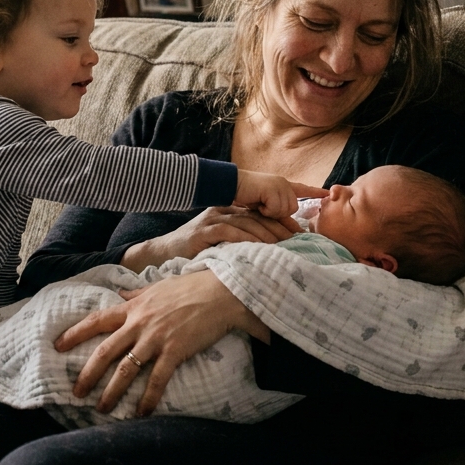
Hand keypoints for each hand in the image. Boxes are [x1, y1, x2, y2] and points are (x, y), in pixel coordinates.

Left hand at [54, 270, 268, 416]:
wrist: (221, 292)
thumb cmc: (191, 287)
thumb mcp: (158, 287)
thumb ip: (137, 295)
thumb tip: (121, 294)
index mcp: (133, 308)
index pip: (97, 321)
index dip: (75, 333)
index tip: (58, 346)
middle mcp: (139, 324)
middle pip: (105, 351)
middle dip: (87, 374)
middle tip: (76, 392)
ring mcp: (155, 338)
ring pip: (126, 369)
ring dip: (112, 392)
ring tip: (102, 409)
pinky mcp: (174, 351)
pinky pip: (156, 379)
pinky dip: (148, 398)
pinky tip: (141, 414)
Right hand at [120, 206, 300, 270]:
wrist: (162, 254)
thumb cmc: (195, 252)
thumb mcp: (222, 242)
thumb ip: (243, 239)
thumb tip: (274, 249)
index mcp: (229, 210)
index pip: (261, 211)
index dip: (282, 219)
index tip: (302, 231)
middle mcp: (222, 210)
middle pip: (258, 217)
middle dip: (280, 228)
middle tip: (299, 242)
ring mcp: (212, 219)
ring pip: (247, 224)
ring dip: (268, 235)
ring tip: (285, 247)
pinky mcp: (203, 232)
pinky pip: (229, 233)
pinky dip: (246, 241)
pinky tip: (259, 250)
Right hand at [235, 170, 326, 219]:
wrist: (228, 184)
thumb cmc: (242, 196)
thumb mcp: (263, 207)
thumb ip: (279, 215)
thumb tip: (296, 231)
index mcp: (281, 185)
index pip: (301, 189)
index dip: (314, 191)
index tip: (327, 193)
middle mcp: (282, 183)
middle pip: (293, 207)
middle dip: (279, 213)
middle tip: (264, 208)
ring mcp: (277, 185)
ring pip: (286, 209)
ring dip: (272, 212)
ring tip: (259, 206)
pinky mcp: (271, 189)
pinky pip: (276, 208)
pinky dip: (266, 210)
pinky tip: (256, 204)